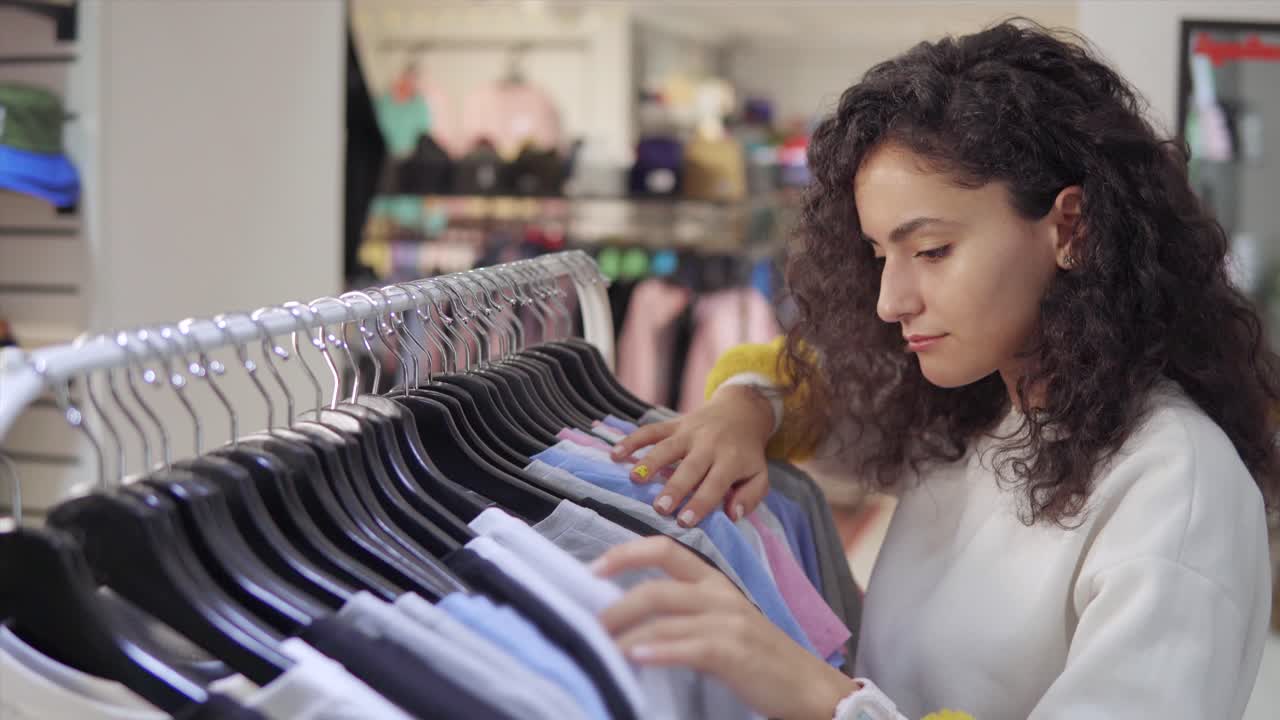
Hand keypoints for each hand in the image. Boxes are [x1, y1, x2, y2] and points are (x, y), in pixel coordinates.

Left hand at [593, 536, 857, 719]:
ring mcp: (728, 622)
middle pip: (656, 587)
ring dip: (625, 633)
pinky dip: (658, 650)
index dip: (626, 553)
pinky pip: (688, 646)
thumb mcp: (721, 623)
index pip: (665, 550)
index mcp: (714, 582)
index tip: (593, 570)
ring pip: (665, 617)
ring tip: (598, 646)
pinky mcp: (734, 651)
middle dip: (615, 606)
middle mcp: (720, 594)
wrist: (808, 686)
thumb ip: (683, 614)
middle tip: (587, 625)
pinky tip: (634, 657)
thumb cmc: (759, 658)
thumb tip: (628, 620)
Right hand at [611, 385, 774, 525]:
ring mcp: (689, 432)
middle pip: (689, 467)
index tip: (684, 522)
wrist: (741, 411)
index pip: (714, 484)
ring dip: (649, 463)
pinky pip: (651, 430)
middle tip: (660, 508)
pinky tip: (616, 454)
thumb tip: (732, 515)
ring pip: (667, 447)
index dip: (700, 503)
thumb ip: (750, 497)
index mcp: (730, 460)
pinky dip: (633, 440)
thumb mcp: (759, 475)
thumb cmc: (746, 453)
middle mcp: (709, 445)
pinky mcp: (674, 423)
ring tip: (633, 480)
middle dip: (674, 487)